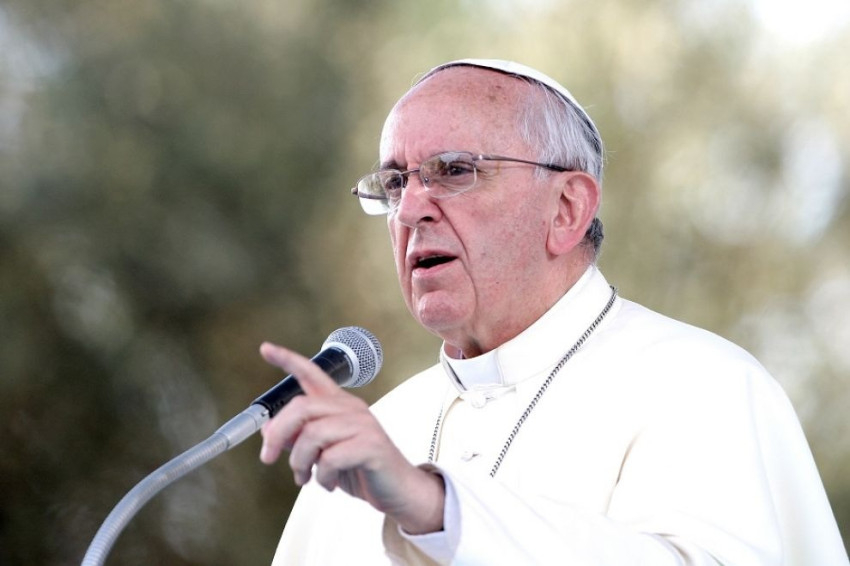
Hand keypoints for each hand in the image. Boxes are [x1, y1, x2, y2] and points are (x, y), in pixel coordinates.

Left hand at [258, 342, 444, 534]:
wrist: (398, 490)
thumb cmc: (361, 468)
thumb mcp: (322, 452)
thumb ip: (298, 438)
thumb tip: (268, 430)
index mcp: (339, 405)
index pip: (312, 373)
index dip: (288, 360)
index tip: (266, 349)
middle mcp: (351, 408)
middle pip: (302, 407)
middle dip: (278, 434)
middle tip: (268, 457)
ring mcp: (363, 425)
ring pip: (312, 435)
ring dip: (299, 462)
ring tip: (305, 477)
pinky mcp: (371, 446)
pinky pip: (330, 458)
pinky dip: (322, 477)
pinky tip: (329, 483)